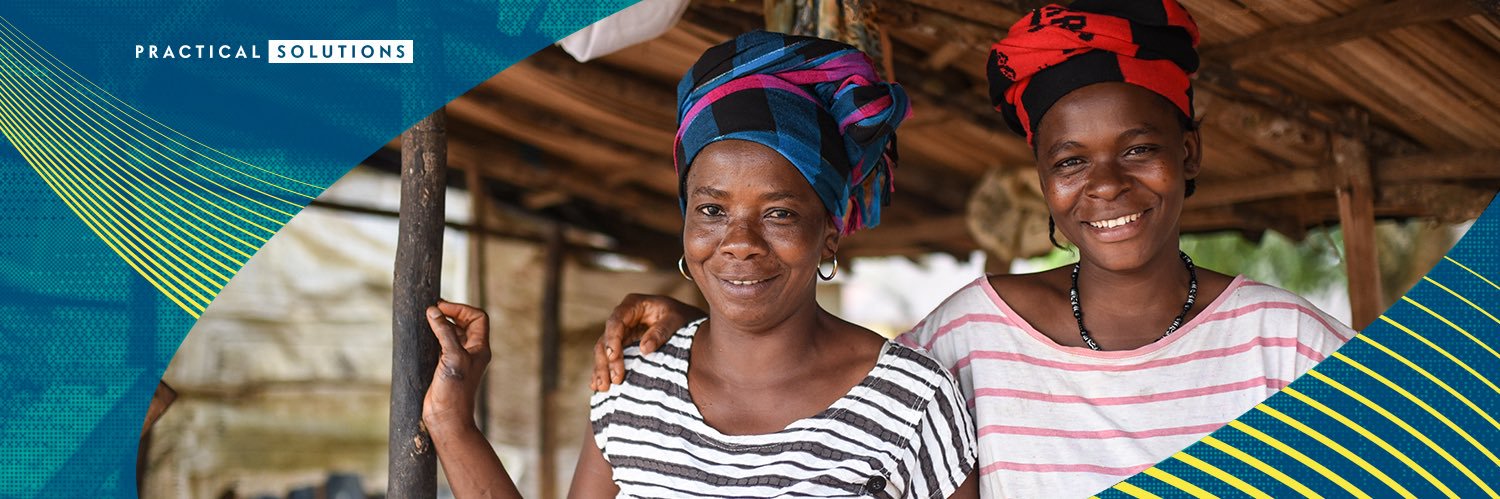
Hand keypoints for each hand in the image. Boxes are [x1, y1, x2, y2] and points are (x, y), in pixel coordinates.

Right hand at [422, 300, 491, 432]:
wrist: (447, 417)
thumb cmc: (455, 390)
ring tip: (426, 319)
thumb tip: (433, 311)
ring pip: (453, 334)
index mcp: (480, 348)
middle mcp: (471, 352)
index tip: (441, 308)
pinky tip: (422, 336)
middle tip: (432, 310)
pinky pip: (441, 345)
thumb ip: (444, 332)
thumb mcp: (451, 356)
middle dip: (451, 313)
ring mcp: (458, 359)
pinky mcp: (445, 367)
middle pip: (466, 323)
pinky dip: (433, 337)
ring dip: (441, 325)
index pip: (478, 317)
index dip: (461, 309)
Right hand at [590, 293, 702, 390]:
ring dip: (602, 369)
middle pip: (606, 339)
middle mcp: (622, 318)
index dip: (612, 339)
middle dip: (607, 360)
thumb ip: (661, 331)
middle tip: (614, 379)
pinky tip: (597, 386)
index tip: (613, 356)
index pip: (616, 321)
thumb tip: (644, 349)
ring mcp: (620, 333)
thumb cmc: (681, 317)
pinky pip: (608, 359)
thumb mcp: (676, 320)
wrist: (686, 322)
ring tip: (602, 387)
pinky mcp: (622, 346)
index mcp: (633, 305)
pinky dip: (603, 372)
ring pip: (603, 351)